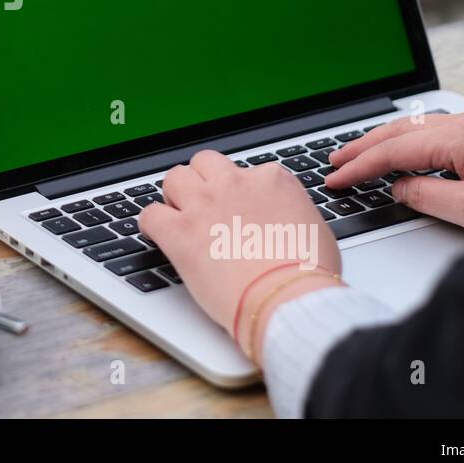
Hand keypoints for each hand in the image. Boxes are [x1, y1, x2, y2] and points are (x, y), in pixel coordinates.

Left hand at [140, 150, 342, 363]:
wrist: (289, 299)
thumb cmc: (309, 276)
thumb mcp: (314, 230)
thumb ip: (291, 214)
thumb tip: (284, 223)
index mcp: (271, 180)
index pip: (243, 170)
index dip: (236, 192)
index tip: (235, 210)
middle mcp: (235, 183)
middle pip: (204, 163)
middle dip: (201, 182)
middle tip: (203, 207)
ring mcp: (205, 204)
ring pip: (174, 178)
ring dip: (175, 196)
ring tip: (180, 218)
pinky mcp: (179, 231)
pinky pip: (150, 214)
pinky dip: (151, 225)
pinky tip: (159, 237)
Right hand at [325, 108, 463, 235]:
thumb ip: (426, 195)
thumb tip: (399, 186)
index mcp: (462, 137)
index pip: (394, 150)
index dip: (359, 165)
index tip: (334, 178)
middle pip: (402, 129)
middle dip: (364, 144)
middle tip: (334, 159)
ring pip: (421, 126)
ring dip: (386, 139)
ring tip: (360, 152)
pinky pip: (441, 129)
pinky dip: (413, 139)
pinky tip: (407, 149)